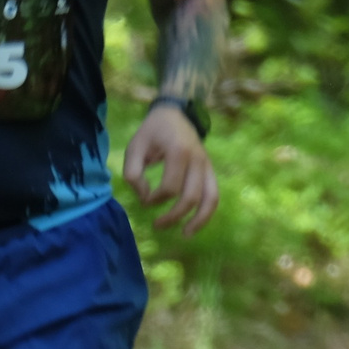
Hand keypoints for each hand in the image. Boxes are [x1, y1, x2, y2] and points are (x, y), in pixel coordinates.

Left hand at [123, 103, 219, 234]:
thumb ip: (133, 173)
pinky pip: (214, 194)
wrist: (175, 114)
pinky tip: (195, 223)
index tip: (143, 199)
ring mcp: (207, 165)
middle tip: (157, 225)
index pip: (170, 187)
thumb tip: (145, 196)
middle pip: (191, 197)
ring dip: (199, 220)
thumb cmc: (152, 132)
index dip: (155, 199)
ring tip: (186, 234)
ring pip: (211, 198)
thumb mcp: (135, 147)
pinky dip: (207, 212)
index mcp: (179, 152)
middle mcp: (198, 160)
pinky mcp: (210, 170)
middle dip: (174, 215)